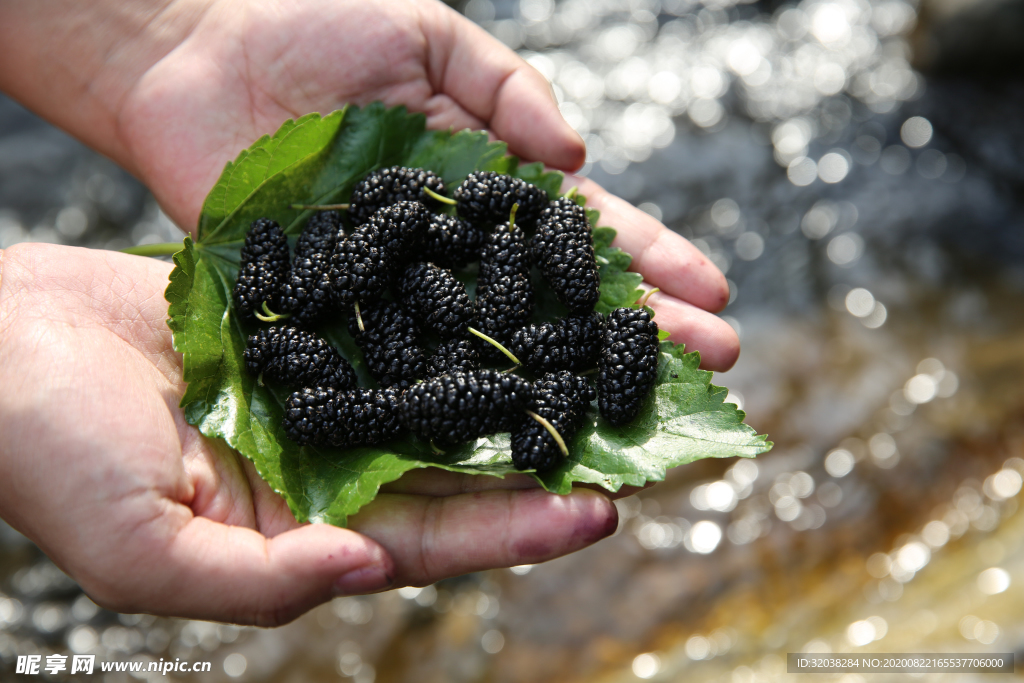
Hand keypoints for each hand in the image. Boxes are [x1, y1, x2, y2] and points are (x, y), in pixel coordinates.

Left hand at [0, 0, 737, 369]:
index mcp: (483, 185)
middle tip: (711, 367)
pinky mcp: (339, 314)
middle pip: (555, 301)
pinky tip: (510, 431)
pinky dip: (454, 399)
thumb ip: (504, 88)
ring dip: (566, 379)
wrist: (194, 62)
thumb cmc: (310, 32)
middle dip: (635, 330)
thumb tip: (577, 160)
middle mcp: (454, 251)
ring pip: (493, 344)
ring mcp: (401, 289)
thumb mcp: (427, 38)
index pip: (581, 230)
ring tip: (640, 409)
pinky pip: (404, 363)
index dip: (648, 260)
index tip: (713, 294)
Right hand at [0, 243, 618, 625]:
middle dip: (544, 455)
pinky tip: (505, 302)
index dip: (514, 530)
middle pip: (458, 466)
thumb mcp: (141, 548)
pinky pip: (396, 323)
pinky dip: (451, 319)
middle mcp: (326, 465)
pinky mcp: (308, 328)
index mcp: (302, 531)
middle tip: (635, 436)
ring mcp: (321, 392)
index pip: (431, 539)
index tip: (597, 509)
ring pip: (441, 392)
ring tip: (595, 366)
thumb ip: (257, 579)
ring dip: (513, 384)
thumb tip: (367, 575)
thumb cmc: (44, 458)